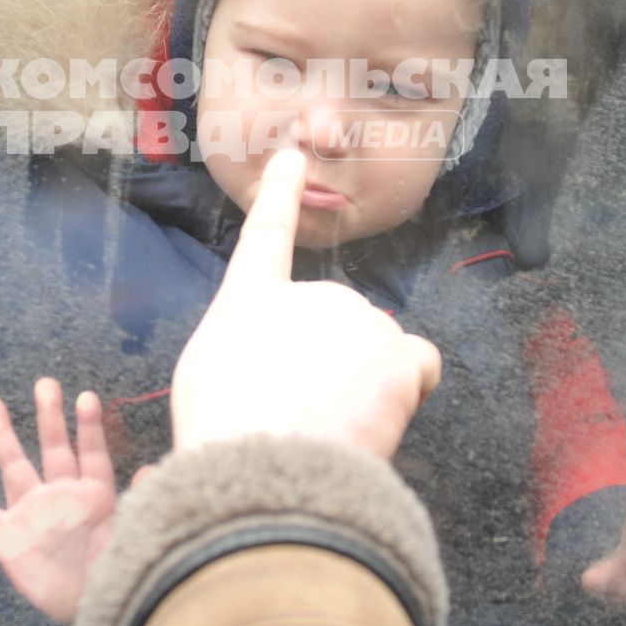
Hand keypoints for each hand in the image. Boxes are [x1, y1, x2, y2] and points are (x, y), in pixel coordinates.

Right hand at [0, 378, 119, 623]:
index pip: (92, 454)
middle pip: (54, 449)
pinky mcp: (7, 539)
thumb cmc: (117, 573)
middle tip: (46, 383)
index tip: (87, 396)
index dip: (89, 427)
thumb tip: (152, 471)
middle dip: (50, 417)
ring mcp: (31, 515)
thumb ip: (140, 503)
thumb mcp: (132, 536)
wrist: (90, 614)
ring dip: (3, 437)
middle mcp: (61, 498)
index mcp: (95, 496)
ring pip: (14, 467)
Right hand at [170, 148, 442, 459]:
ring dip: (363, 389)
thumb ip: (246, 351)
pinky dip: (405, 392)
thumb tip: (275, 367)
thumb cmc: (223, 434)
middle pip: (334, 327)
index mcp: (250, 301)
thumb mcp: (207, 380)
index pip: (266, 236)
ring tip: (327, 430)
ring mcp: (360, 319)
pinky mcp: (399, 352)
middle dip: (328, 367)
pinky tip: (376, 420)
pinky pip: (418, 367)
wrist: (263, 470)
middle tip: (299, 416)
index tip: (293, 156)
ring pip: (375, 355)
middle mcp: (310, 296)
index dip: (280, 194)